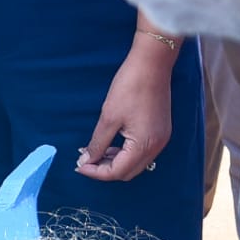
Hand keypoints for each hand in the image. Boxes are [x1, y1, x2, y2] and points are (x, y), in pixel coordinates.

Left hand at [75, 35, 174, 181]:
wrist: (152, 66)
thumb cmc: (129, 88)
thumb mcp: (109, 117)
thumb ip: (98, 142)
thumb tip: (87, 160)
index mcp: (144, 146)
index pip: (118, 172)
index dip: (96, 172)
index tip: (78, 166)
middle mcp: (156, 148)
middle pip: (128, 171)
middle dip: (105, 169)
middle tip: (84, 160)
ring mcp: (161, 140)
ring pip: (135, 162)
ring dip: (115, 160)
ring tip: (94, 152)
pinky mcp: (160, 132)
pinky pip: (141, 151)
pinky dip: (125, 151)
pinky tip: (110, 143)